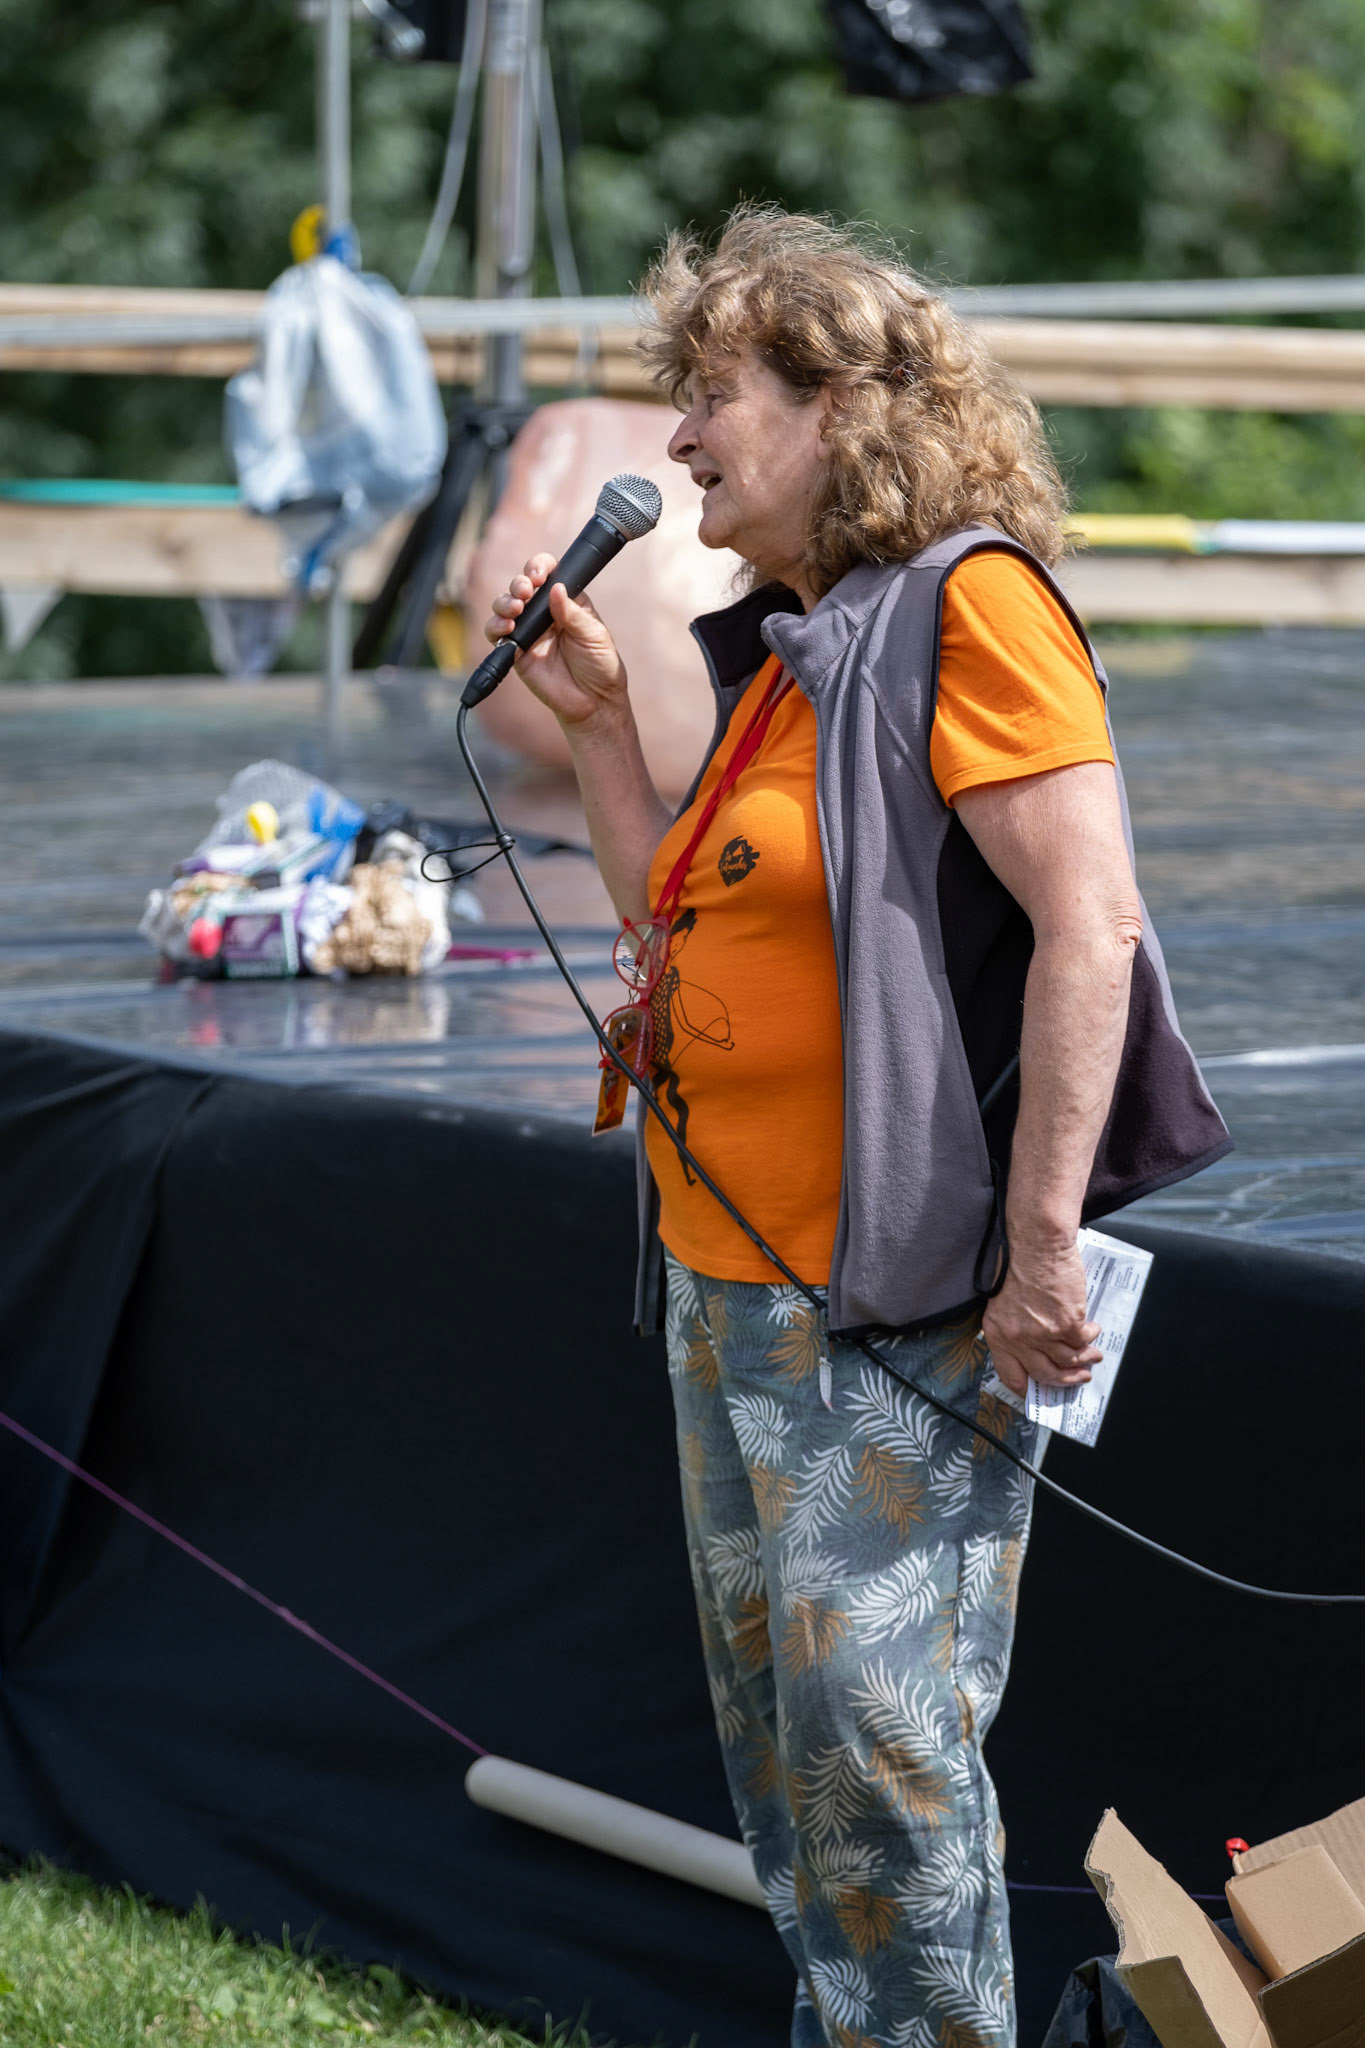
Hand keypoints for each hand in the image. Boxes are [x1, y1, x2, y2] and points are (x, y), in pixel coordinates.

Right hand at [484, 553, 628, 728]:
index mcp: (566, 601)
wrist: (593, 702)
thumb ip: (573, 612)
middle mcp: (544, 613)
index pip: (548, 573)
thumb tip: (555, 588)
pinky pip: (496, 634)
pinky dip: (495, 626)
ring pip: (504, 606)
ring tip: (516, 609)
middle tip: (526, 592)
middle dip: (519, 583)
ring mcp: (528, 631)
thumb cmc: (600, 666)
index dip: (539, 567)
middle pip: (521, 586)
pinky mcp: (516, 651)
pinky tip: (507, 628)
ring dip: (505, 602)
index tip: (539, 575)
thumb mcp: (594, 634)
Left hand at [982, 1239, 1100, 1395]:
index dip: (1027, 1387)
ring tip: (1092, 1357)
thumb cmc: (1017, 1263)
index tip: (1039, 1391)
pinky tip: (1093, 1329)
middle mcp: (1019, 1338)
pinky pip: (1083, 1340)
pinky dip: (1091, 1337)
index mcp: (998, 1333)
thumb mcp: (1001, 1300)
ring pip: (1068, 1360)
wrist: (1036, 1244)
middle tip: (1078, 1377)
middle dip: (1064, 1380)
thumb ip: (1012, 1326)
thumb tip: (1030, 1347)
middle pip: (1044, 1373)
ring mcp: (1044, 1333)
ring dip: (1084, 1360)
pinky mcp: (1067, 1322)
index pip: (1011, 1374)